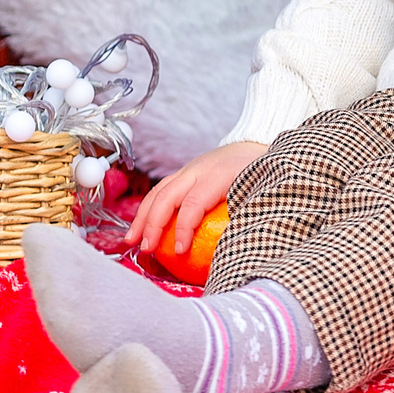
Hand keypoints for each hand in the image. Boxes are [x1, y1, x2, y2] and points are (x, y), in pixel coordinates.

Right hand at [126, 139, 268, 256]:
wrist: (257, 141)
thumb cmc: (262, 172)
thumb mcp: (261, 191)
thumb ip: (250, 215)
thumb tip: (241, 251)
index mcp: (218, 175)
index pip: (194, 203)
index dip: (184, 228)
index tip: (179, 251)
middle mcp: (198, 169)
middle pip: (167, 195)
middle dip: (152, 223)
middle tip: (145, 249)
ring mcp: (188, 169)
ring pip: (158, 191)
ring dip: (142, 216)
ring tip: (131, 240)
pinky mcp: (184, 172)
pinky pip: (162, 189)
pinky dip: (149, 208)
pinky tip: (143, 228)